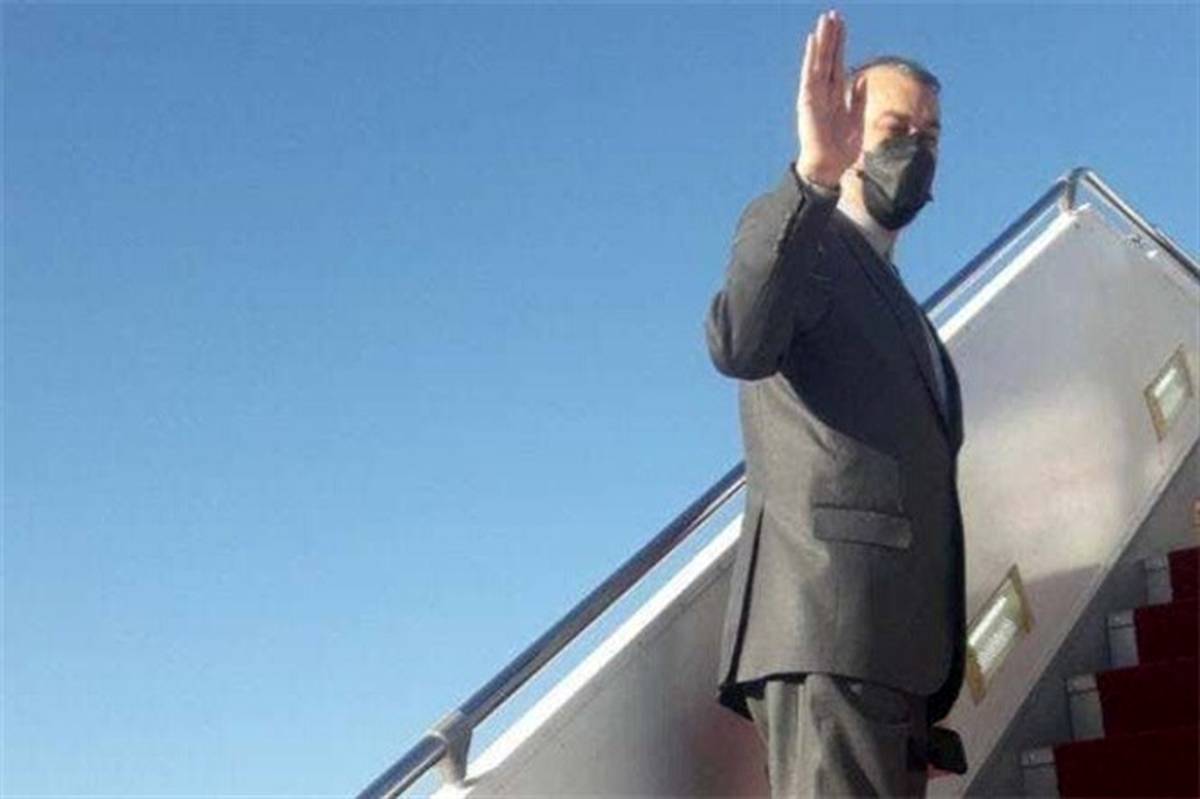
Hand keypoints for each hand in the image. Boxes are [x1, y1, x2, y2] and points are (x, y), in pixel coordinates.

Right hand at [794, 9, 865, 187]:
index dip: (840, 44)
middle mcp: (823, 92)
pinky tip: (814, 40)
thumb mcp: (857, 119)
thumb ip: (859, 99)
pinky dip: (811, 57)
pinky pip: (810, 74)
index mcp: (835, 95)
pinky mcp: (808, 101)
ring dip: (822, 41)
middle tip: (833, 14)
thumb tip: (863, 79)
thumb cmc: (842, 149)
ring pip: (819, 61)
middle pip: (828, 58)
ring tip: (825, 20)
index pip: (837, 63)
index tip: (842, 25)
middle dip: (831, 37)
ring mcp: (814, 95)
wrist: (829, 167)